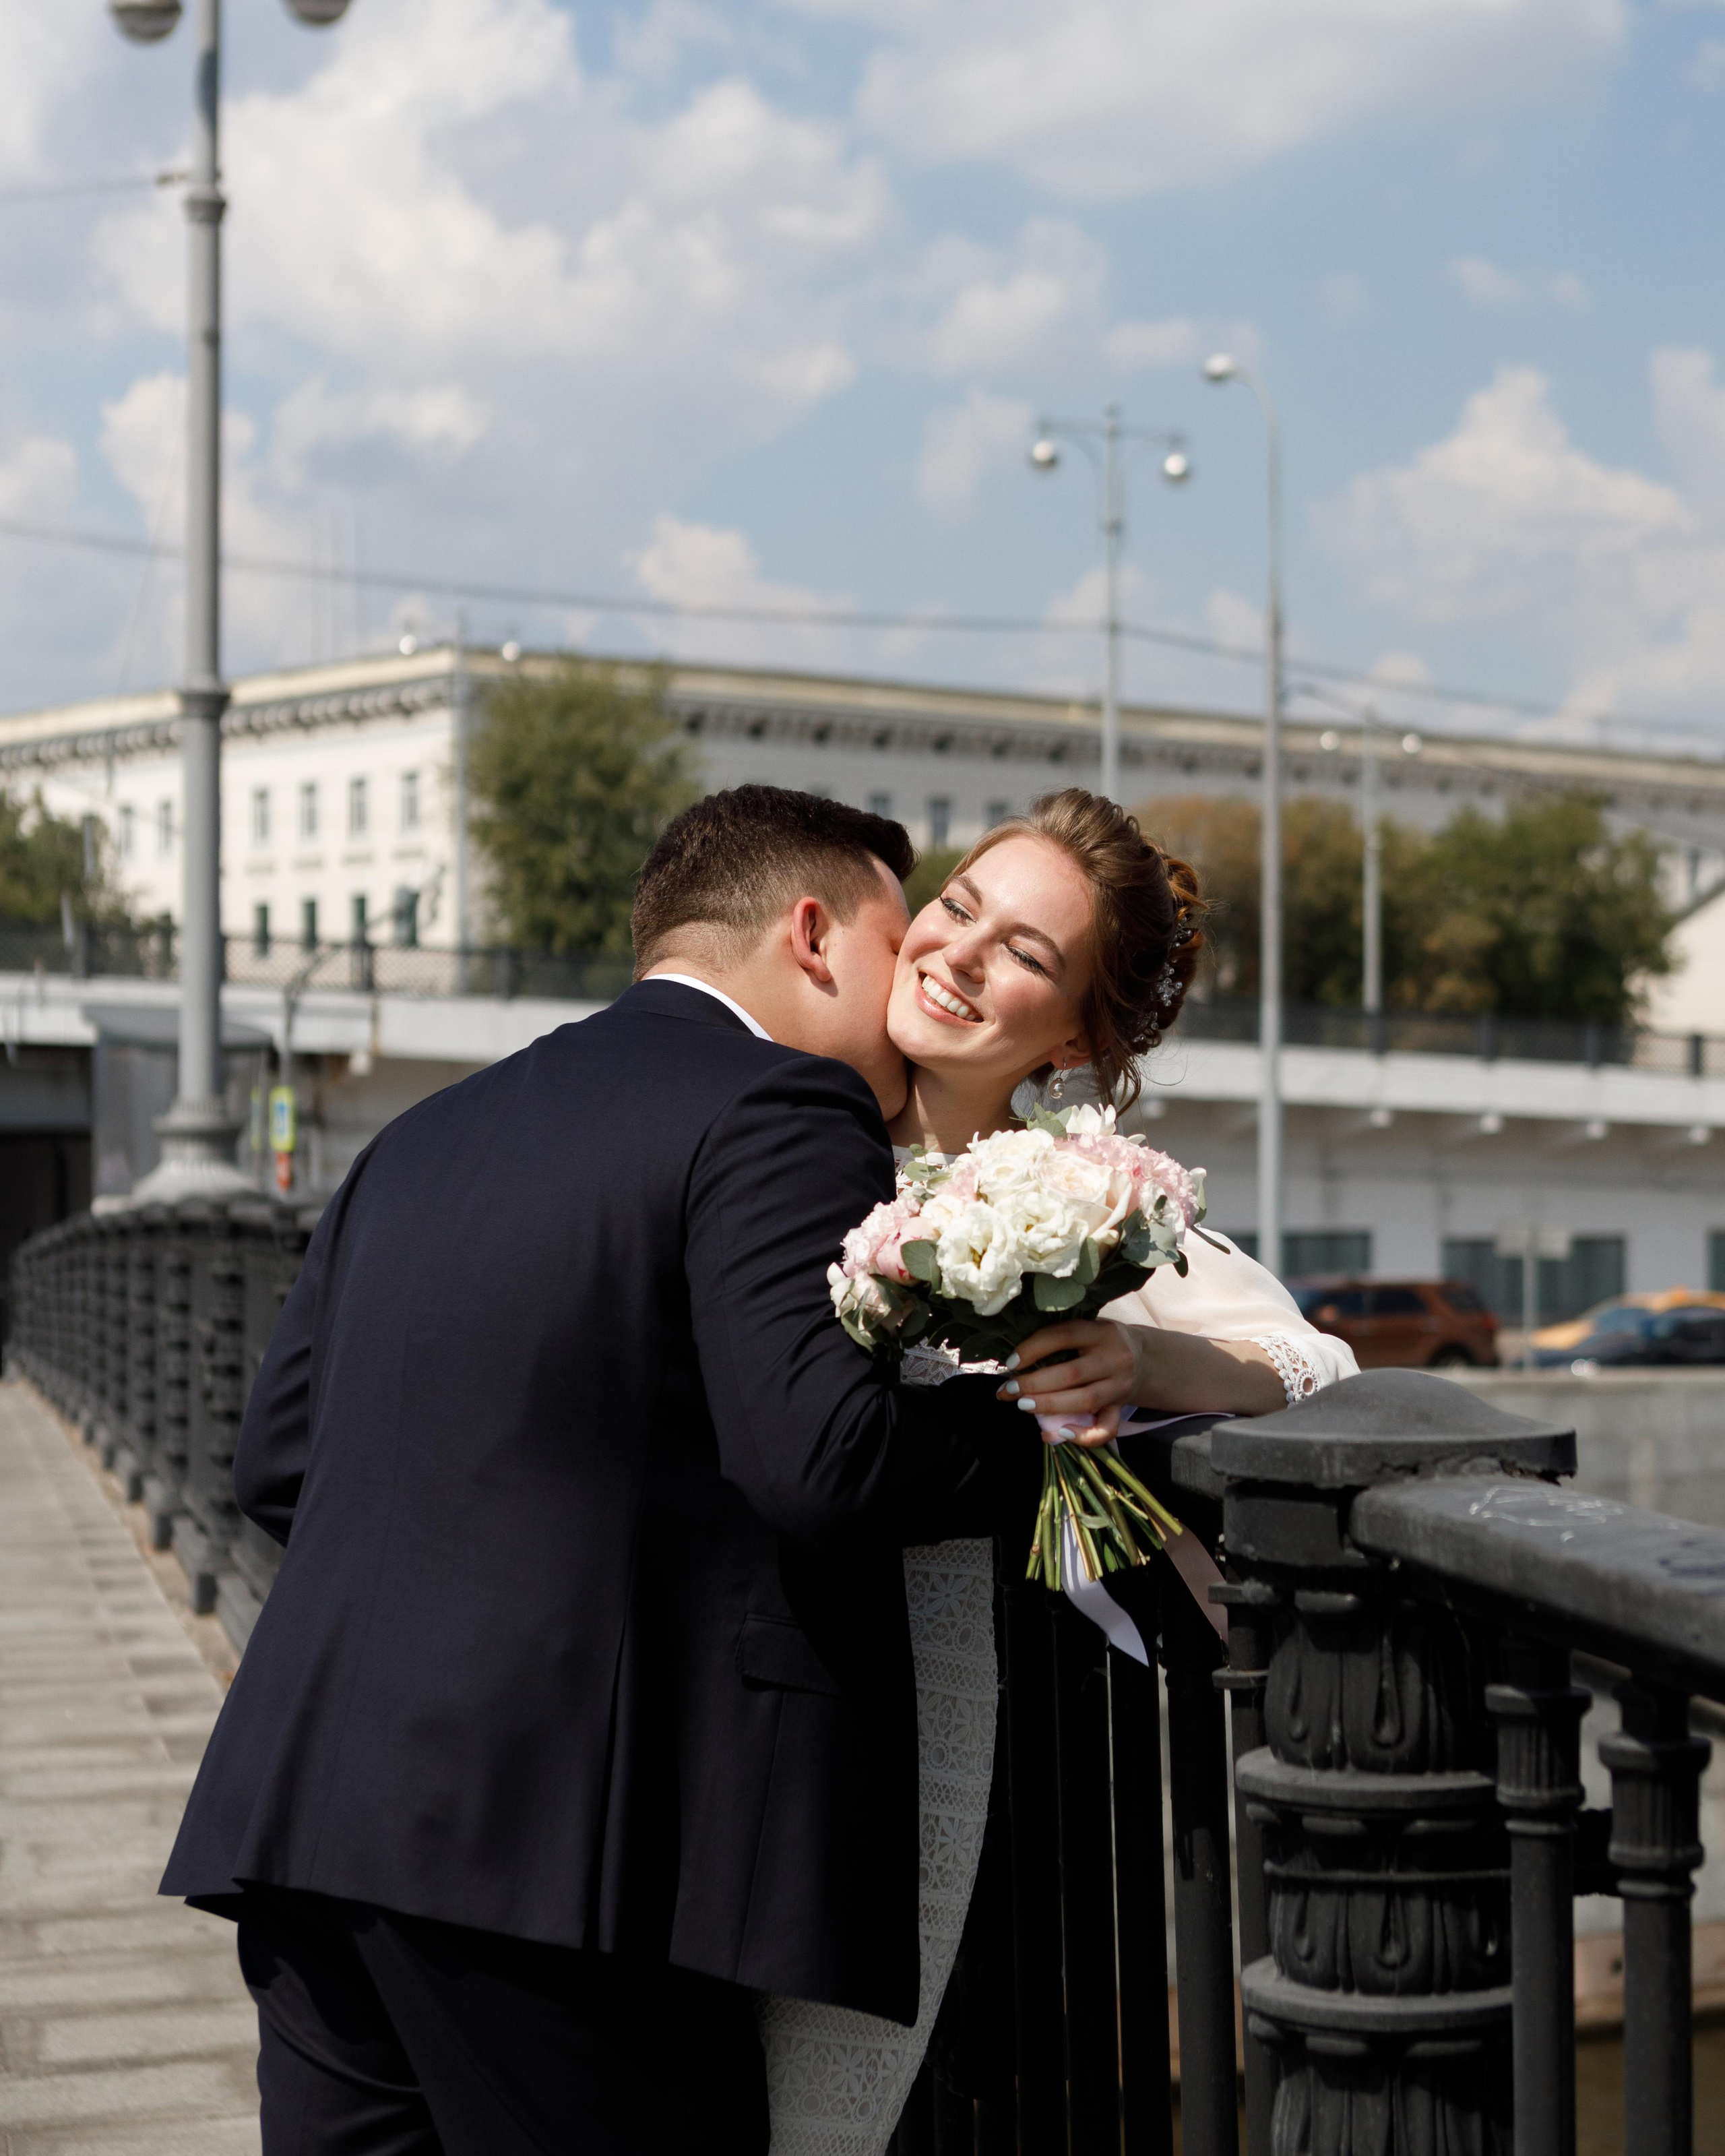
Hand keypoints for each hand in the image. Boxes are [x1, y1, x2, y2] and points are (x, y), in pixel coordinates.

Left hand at [994, 1320, 1144, 1445]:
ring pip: (1085, 1400)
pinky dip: (1083, 1436)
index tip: (1010, 1362)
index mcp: (1101, 1332)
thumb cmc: (1100, 1342)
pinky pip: (1106, 1428)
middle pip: (1072, 1374)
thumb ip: (1060, 1338)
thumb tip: (1015, 1360)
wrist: (1143, 1357)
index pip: (1065, 1335)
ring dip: (1050, 1406)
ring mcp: (1120, 1385)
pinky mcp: (1121, 1408)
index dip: (1034, 1348)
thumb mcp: (1087, 1328)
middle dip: (1035, 1384)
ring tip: (1023, 1406)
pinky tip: (1059, 1433)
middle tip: (1009, 1390)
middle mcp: (1114, 1358)